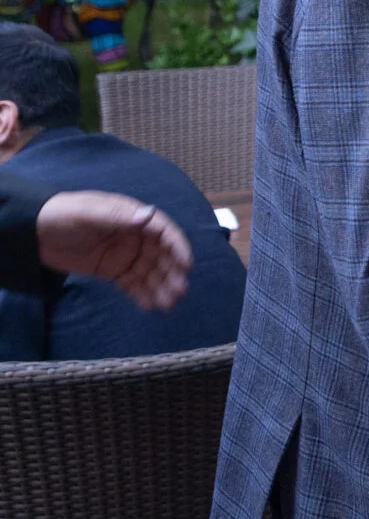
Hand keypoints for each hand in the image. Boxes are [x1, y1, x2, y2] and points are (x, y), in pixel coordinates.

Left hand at [36, 190, 192, 311]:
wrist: (33, 232)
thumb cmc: (62, 214)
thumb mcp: (89, 213)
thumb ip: (118, 216)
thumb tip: (148, 216)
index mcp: (132, 217)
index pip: (162, 232)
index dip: (177, 247)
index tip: (186, 264)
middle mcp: (134, 236)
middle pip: (160, 255)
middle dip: (171, 273)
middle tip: (178, 291)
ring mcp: (124, 254)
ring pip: (149, 272)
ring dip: (161, 286)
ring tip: (168, 304)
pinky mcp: (112, 270)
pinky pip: (132, 283)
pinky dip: (142, 294)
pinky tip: (150, 306)